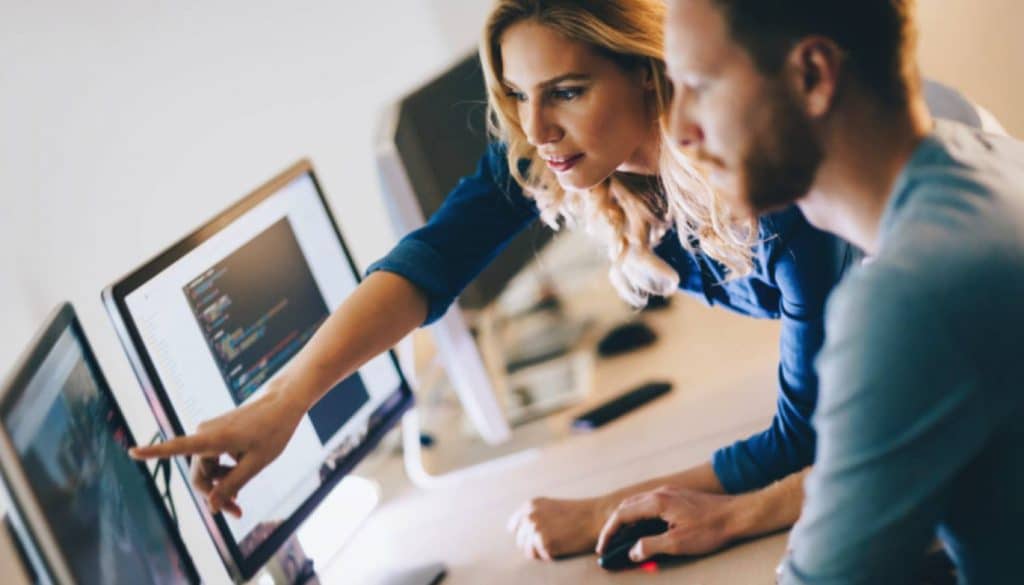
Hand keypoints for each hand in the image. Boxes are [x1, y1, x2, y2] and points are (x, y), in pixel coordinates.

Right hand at [129, 386, 306, 517]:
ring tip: (240, 502)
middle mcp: (206, 433)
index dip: (153, 451)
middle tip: (236, 513)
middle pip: (199, 474)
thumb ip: (233, 485)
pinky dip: (225, 472)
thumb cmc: (273, 431)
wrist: (283, 402)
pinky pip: (214, 459)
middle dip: (214, 495)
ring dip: (221, 485)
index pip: (177, 446)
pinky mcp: (217, 434)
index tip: (131, 451)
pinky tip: (239, 479)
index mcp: (213, 438)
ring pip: (207, 469)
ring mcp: (210, 433)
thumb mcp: (256, 463)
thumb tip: (211, 507)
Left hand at [507, 496, 614, 560]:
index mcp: (529, 505)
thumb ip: (534, 515)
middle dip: (533, 544)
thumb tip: (518, 531)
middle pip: (520, 541)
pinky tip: (563, 545)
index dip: (525, 534)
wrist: (596, 517)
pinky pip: (541, 557)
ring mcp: (536, 529)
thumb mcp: (550, 507)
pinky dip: (551, 555)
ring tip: (558, 542)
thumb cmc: (576, 514)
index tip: (537, 536)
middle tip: (554, 540)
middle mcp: (529, 516)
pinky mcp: (544, 543)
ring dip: (541, 551)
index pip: (513, 527)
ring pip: (528, 551)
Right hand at [596, 486, 742, 562]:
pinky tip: (644, 530)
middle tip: (608, 545)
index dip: (609, 532)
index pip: (622, 514)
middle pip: (627, 507)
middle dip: (615, 526)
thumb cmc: (711, 528)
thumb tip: (633, 552)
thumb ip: (651, 546)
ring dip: (627, 521)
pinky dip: (640, 518)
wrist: (738, 515)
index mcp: (657, 502)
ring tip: (622, 540)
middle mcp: (660, 493)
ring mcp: (669, 493)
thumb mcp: (678, 543)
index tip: (603, 547)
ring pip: (638, 505)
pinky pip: (650, 505)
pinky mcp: (677, 498)